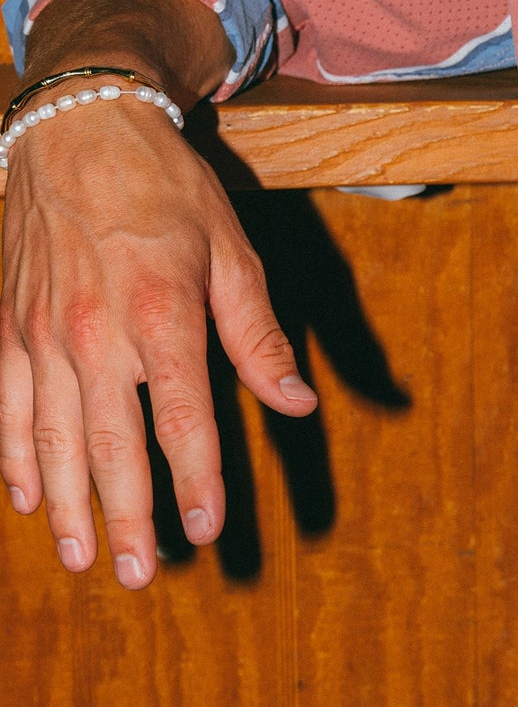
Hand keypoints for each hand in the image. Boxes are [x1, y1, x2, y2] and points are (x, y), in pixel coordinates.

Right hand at [0, 0, 316, 586]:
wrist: (77, 130)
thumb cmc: (168, 191)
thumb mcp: (233, 253)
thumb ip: (259, 335)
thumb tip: (298, 402)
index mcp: (161, 316)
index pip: (180, 419)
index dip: (194, 481)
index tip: (205, 531)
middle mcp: (93, 333)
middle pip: (107, 446)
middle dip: (124, 516)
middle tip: (136, 576)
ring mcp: (38, 333)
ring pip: (47, 439)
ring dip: (66, 505)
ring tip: (83, 558)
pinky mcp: (5, 326)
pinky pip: (4, 406)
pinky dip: (12, 458)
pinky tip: (28, 500)